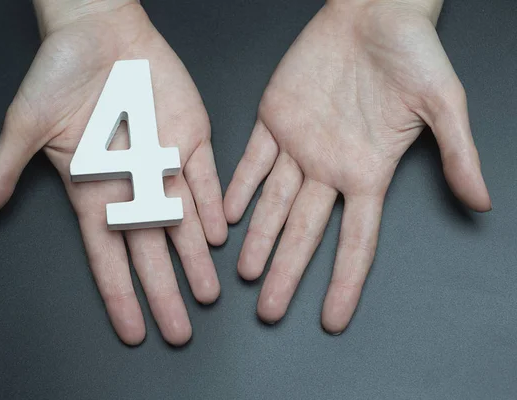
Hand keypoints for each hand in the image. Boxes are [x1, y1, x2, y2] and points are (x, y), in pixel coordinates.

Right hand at [0, 0, 226, 345]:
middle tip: (180, 330)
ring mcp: (163, 163)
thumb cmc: (58, 73)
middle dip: (166, 291)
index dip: (121, 293)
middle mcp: (132, 185)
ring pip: (184, 221)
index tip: (135, 329)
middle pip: (150, 250)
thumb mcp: (25, 125)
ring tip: (207, 294)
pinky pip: (204, 179)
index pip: (108, 255)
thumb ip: (5, 171)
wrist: (97, 29)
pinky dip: (212, 205)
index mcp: (94, 190)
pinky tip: (219, 235)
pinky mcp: (189, 138)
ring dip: (196, 258)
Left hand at [224, 0, 489, 333]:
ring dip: (258, 237)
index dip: (345, 280)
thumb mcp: (443, 104)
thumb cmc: (412, 53)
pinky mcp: (273, 119)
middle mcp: (329, 167)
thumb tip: (481, 202)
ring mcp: (299, 146)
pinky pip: (252, 159)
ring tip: (243, 272)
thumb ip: (457, 153)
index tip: (331, 317)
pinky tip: (227, 213)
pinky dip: (239, 186)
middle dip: (286, 271)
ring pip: (273, 202)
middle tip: (268, 310)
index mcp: (367, 171)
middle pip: (305, 231)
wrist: (373, 11)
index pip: (356, 239)